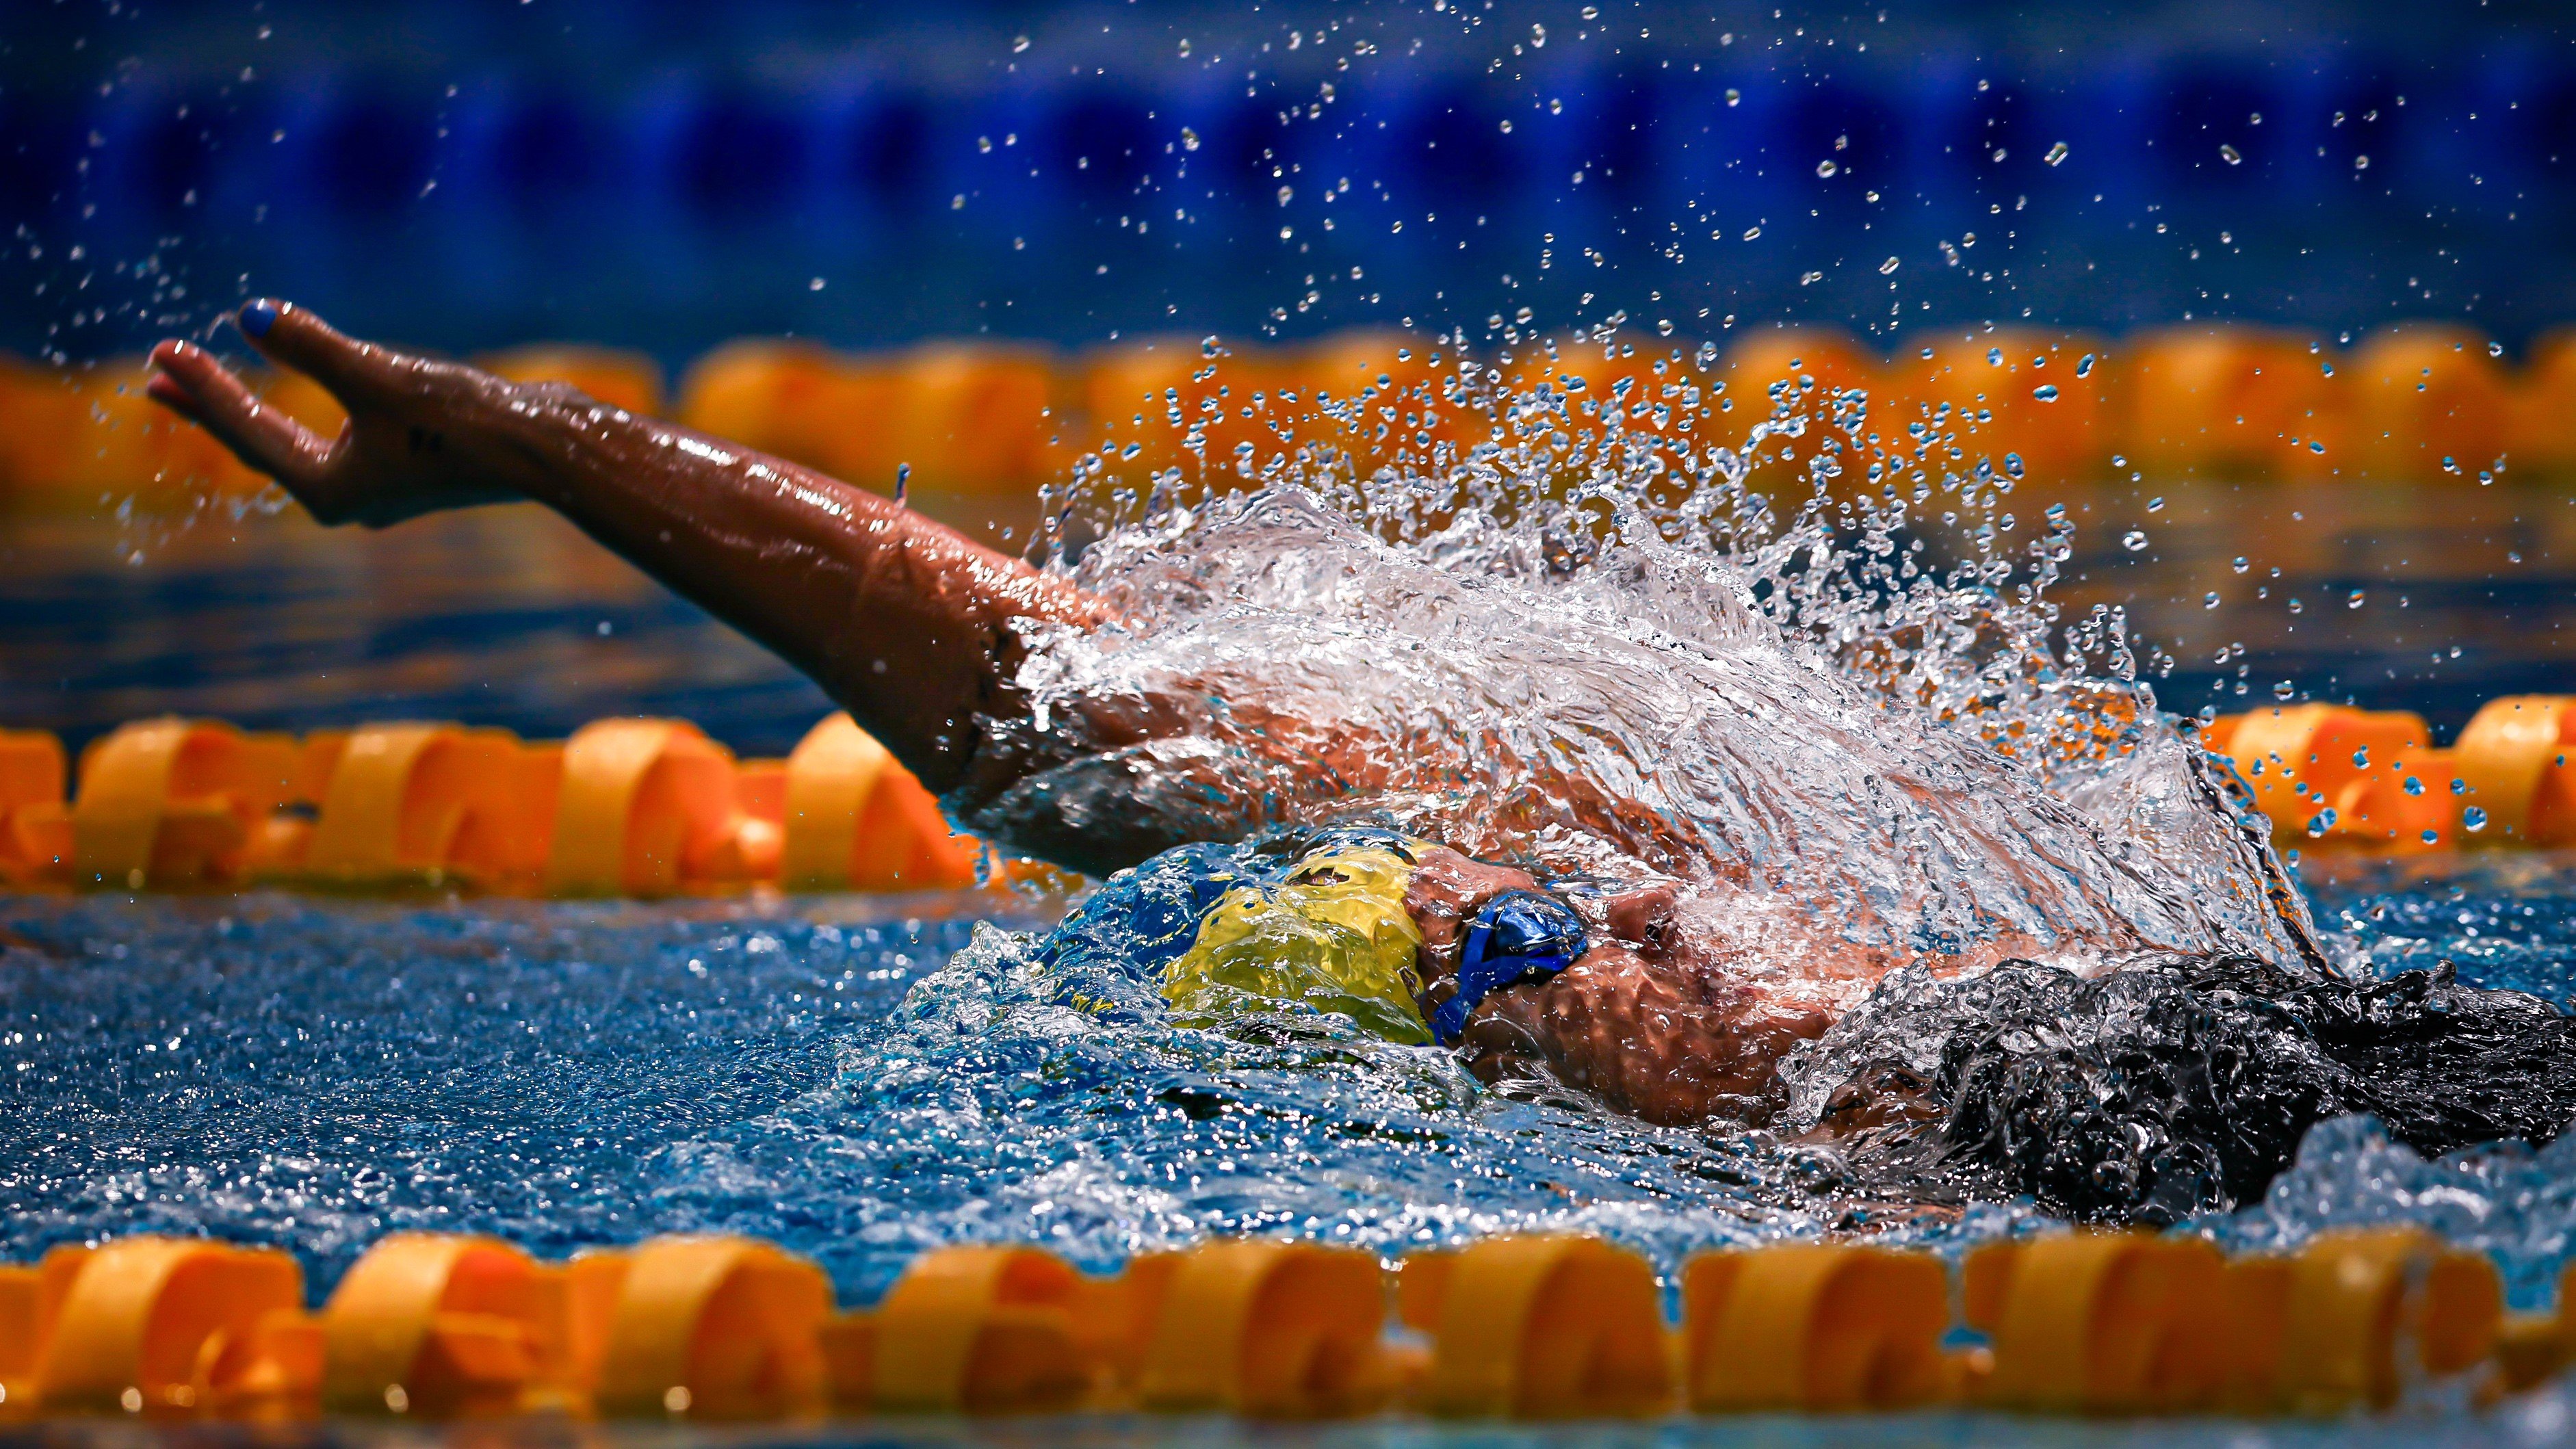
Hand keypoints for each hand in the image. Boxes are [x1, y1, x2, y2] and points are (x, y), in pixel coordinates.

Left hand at [149, 300, 527, 526]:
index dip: (202, 388)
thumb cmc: (461, 420)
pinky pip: (336, 436)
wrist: (544, 450)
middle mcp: (348, 496)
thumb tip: (250, 314)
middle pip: (261, 444)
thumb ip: (311, 345)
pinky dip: (305, 410)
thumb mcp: (378, 376)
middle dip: (211, 406)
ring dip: (254, 407)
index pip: (247, 430)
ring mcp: (379, 485)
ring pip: (298, 442)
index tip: (159, 351)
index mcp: (328, 489)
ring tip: (213, 382)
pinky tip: (304, 393)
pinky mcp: (409, 466)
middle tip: (156, 380)